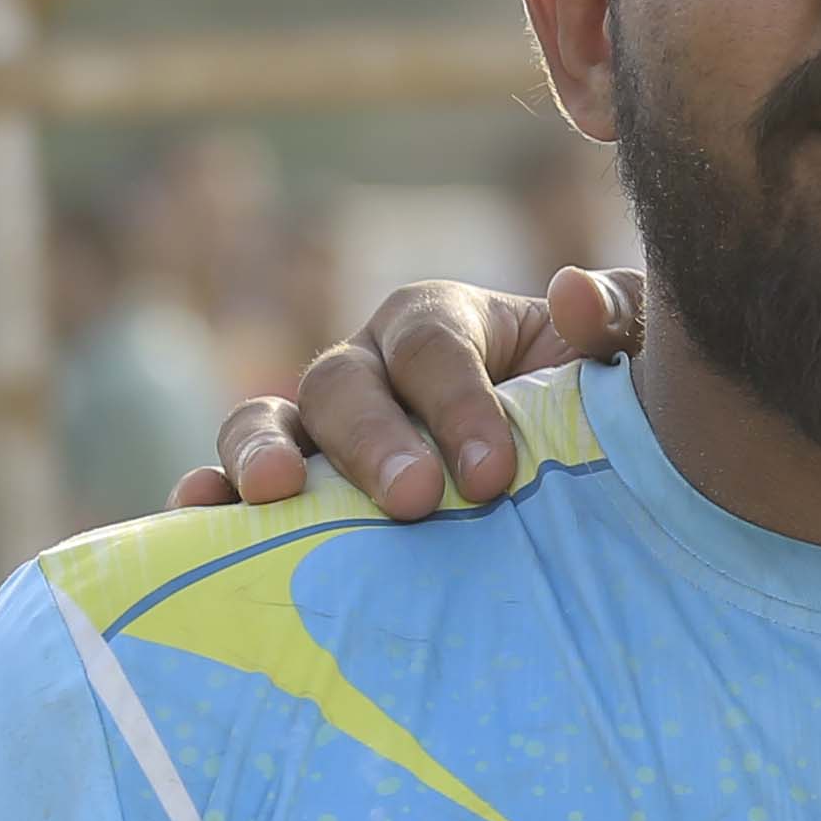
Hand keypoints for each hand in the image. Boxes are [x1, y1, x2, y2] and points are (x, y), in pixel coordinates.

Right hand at [180, 266, 646, 516]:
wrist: (572, 488)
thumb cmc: (596, 415)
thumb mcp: (626, 362)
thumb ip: (617, 318)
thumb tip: (572, 296)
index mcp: (441, 323)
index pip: (434, 344)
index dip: (458, 402)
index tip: (494, 475)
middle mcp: (368, 368)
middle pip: (343, 382)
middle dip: (373, 440)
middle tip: (411, 501)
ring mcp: (318, 433)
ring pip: (268, 420)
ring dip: (262, 453)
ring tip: (274, 493)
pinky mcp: (292, 495)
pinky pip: (235, 489)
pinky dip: (209, 500)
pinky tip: (194, 524)